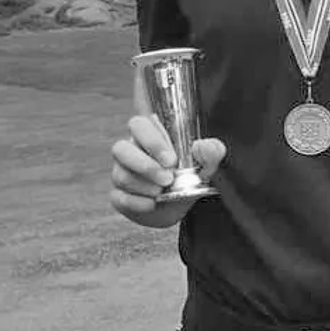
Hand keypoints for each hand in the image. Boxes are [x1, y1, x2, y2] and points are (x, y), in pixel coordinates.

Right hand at [109, 63, 226, 228]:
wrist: (182, 205)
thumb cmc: (191, 174)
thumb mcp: (207, 162)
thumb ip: (211, 151)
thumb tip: (201, 147)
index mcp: (149, 135)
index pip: (138, 125)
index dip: (152, 141)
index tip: (172, 160)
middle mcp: (130, 151)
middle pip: (121, 149)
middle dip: (145, 166)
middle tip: (168, 179)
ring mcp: (121, 172)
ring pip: (120, 175)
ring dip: (143, 186)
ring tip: (162, 193)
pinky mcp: (119, 196)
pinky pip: (118, 197)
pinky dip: (136, 203)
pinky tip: (152, 205)